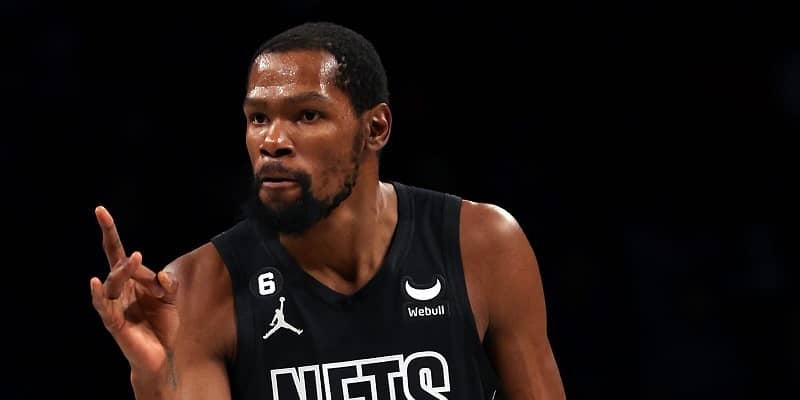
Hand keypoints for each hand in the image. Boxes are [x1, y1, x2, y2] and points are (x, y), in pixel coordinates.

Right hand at [90, 206, 178, 377]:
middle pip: (114, 263)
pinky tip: (96, 282)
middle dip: (113, 243)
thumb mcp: (171, 299)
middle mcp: (119, 290)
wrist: (161, 355)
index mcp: (131, 280)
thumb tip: (161, 276)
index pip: (118, 252)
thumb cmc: (162, 325)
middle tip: (123, 238)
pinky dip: (99, 294)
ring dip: (123, 271)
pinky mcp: (114, 323)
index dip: (109, 232)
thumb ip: (169, 285)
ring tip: (136, 260)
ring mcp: (115, 306)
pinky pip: (104, 307)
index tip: (100, 210)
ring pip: (113, 282)